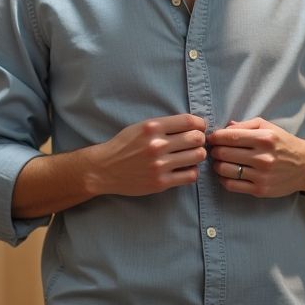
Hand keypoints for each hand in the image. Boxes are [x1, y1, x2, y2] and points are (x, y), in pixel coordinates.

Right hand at [89, 114, 207, 196]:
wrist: (104, 169)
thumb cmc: (124, 145)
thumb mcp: (140, 127)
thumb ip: (164, 125)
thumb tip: (192, 125)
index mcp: (152, 127)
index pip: (189, 121)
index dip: (199, 124)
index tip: (199, 128)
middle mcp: (157, 145)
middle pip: (196, 139)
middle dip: (200, 139)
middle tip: (195, 143)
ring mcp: (159, 165)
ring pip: (197, 156)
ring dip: (198, 155)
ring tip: (191, 156)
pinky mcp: (160, 182)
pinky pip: (190, 176)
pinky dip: (192, 171)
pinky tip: (185, 169)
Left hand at [206, 118, 304, 196]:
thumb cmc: (284, 143)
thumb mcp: (268, 127)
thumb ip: (246, 125)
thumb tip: (225, 128)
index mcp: (264, 139)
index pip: (231, 137)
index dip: (216, 137)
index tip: (211, 138)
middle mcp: (263, 157)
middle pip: (225, 153)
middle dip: (215, 150)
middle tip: (214, 149)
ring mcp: (262, 175)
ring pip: (225, 170)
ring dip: (217, 165)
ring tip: (219, 161)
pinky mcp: (260, 190)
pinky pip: (232, 185)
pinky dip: (223, 179)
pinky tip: (225, 174)